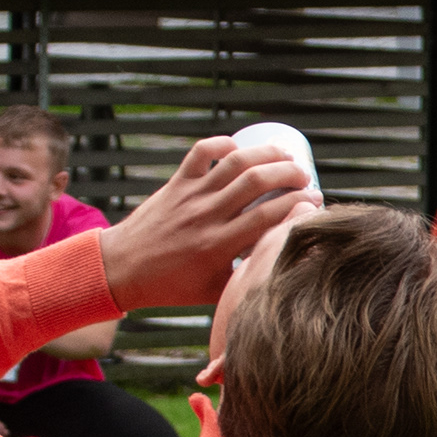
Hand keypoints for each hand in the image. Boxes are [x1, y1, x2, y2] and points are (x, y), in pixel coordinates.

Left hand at [98, 135, 319, 311]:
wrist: (120, 270)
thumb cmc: (171, 286)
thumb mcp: (215, 291)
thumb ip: (247, 281)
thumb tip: (284, 269)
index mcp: (219, 245)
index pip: (269, 216)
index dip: (299, 205)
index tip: (316, 202)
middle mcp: (207, 215)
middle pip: (256, 181)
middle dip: (289, 173)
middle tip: (305, 176)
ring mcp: (190, 196)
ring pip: (234, 162)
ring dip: (265, 153)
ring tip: (285, 154)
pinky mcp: (176, 183)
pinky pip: (200, 153)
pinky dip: (221, 144)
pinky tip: (238, 147)